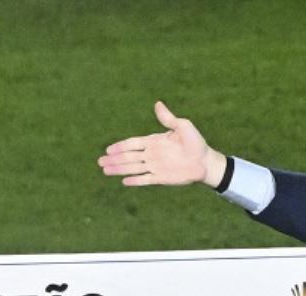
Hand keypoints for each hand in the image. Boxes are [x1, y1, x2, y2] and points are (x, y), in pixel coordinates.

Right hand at [97, 101, 226, 187]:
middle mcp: (152, 154)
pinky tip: (123, 181)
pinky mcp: (161, 178)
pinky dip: (134, 180)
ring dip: (119, 169)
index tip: (108, 149)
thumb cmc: (195, 142)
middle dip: (114, 159)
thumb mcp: (183, 126)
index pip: (133, 144)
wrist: (205, 161)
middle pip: (128, 157)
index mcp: (154, 141)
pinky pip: (144, 179)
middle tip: (100, 161)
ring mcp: (155, 167)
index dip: (120, 146)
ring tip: (105, 171)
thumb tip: (158, 104)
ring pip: (132, 168)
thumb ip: (168, 119)